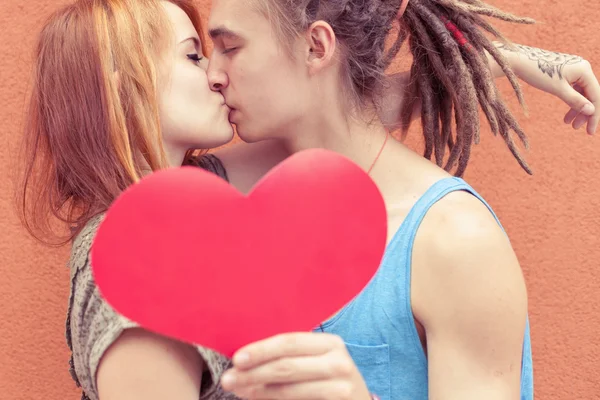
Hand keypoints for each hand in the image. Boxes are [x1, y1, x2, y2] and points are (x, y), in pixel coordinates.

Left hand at [220, 332, 371, 399]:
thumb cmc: (328, 380)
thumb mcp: (315, 361)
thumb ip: (288, 356)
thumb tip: (243, 360)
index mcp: (330, 343)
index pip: (289, 342)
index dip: (261, 349)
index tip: (236, 359)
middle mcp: (338, 362)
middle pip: (286, 366)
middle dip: (252, 373)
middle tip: (228, 379)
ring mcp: (341, 388)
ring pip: (288, 390)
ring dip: (257, 391)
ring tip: (238, 390)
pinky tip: (257, 399)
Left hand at [495, 43, 599, 134]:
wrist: (519, 60)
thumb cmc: (538, 73)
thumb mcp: (557, 89)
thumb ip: (575, 100)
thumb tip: (591, 111)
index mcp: (584, 70)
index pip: (595, 96)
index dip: (594, 115)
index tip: (589, 132)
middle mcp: (582, 67)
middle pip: (589, 94)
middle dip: (584, 113)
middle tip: (576, 128)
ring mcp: (574, 69)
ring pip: (581, 93)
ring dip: (576, 109)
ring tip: (568, 124)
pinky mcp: (566, 72)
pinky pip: (573, 89)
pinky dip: (569, 102)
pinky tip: (565, 115)